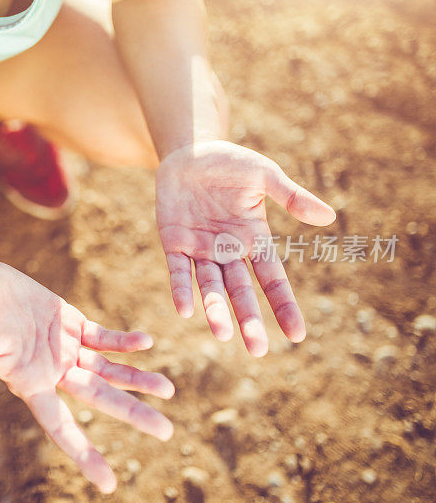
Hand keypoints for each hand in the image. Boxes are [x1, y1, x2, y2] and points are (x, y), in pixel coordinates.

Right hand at [0, 254, 174, 492]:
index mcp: (28, 384)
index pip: (61, 426)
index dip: (84, 454)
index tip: (108, 485)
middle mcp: (51, 372)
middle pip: (99, 399)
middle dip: (132, 414)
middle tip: (166, 432)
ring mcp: (64, 348)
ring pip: (108, 370)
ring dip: (137, 379)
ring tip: (168, 390)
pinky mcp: (70, 323)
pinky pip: (104, 337)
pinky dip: (124, 342)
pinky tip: (146, 342)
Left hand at [155, 140, 335, 356]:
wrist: (190, 152)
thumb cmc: (230, 163)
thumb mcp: (264, 175)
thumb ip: (291, 197)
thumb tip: (329, 216)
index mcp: (253, 239)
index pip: (273, 279)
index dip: (284, 305)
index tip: (297, 335)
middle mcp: (228, 252)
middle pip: (241, 291)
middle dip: (249, 319)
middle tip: (258, 350)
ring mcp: (200, 250)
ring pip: (210, 287)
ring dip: (215, 310)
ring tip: (222, 335)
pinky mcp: (174, 242)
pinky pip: (178, 271)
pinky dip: (181, 289)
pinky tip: (184, 310)